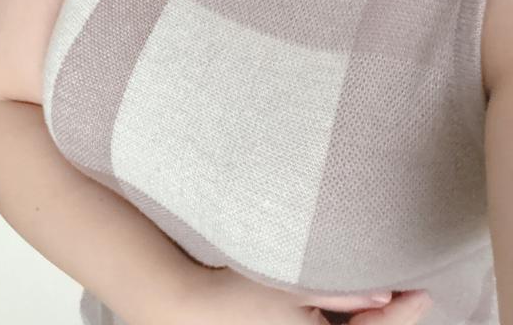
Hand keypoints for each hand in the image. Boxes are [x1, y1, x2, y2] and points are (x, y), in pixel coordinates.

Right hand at [178, 266, 432, 324]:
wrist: (186, 304)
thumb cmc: (237, 296)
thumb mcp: (292, 286)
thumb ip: (340, 294)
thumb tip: (384, 295)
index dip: (401, 317)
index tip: (422, 293)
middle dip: (385, 321)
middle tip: (409, 294)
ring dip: (363, 322)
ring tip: (382, 295)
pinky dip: (340, 322)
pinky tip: (347, 303)